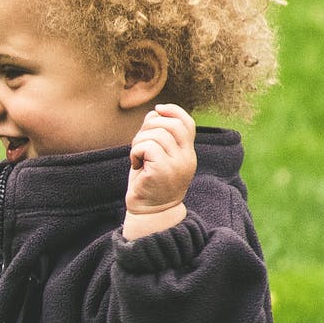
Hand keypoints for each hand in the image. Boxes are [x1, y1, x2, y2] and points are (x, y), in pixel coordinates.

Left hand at [125, 104, 196, 231]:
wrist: (149, 212)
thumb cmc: (149, 183)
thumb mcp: (158, 157)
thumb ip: (158, 136)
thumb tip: (154, 113)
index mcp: (188, 153)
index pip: (188, 123)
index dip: (173, 111)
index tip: (157, 110)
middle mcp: (187, 158)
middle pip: (171, 125)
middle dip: (149, 126)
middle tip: (139, 142)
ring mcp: (177, 165)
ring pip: (156, 135)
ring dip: (139, 142)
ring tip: (137, 156)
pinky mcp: (162, 170)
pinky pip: (148, 146)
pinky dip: (136, 152)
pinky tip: (136, 164)